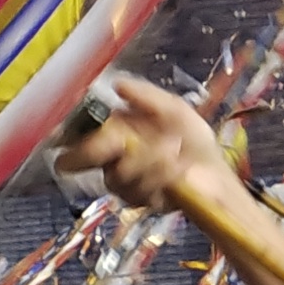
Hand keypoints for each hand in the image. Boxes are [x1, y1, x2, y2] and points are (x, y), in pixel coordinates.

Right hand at [62, 77, 230, 220]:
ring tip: (173, 148)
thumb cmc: (194, 140)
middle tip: (118, 141)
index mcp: (117, 133)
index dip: (67, 135)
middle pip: (87, 157)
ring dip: (148, 160)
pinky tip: (179, 166)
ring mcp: (126, 182)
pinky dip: (162, 175)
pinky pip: (139, 189)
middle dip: (99, 148)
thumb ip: (146, 96)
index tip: (65, 133)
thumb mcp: (173, 109)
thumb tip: (116, 84)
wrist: (217, 172)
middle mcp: (113, 158)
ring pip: (118, 174)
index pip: (80, 136)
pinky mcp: (143, 200)